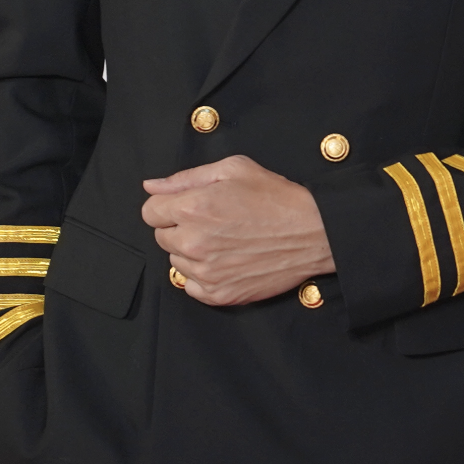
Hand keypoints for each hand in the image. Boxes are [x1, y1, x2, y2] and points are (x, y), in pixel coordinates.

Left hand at [140, 155, 335, 305]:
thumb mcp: (232, 169)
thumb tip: (151, 186)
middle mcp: (194, 242)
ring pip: (176, 261)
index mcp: (193, 208)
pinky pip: (190, 286)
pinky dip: (203, 275)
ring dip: (191, 252)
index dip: (168, 205)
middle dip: (180, 227)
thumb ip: (185, 178)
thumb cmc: (276, 198)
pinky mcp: (219, 293)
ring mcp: (206, 272)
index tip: (188, 205)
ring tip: (224, 240)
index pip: (150, 211)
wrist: (313, 232)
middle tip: (212, 221)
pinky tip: (226, 260)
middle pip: (161, 237)